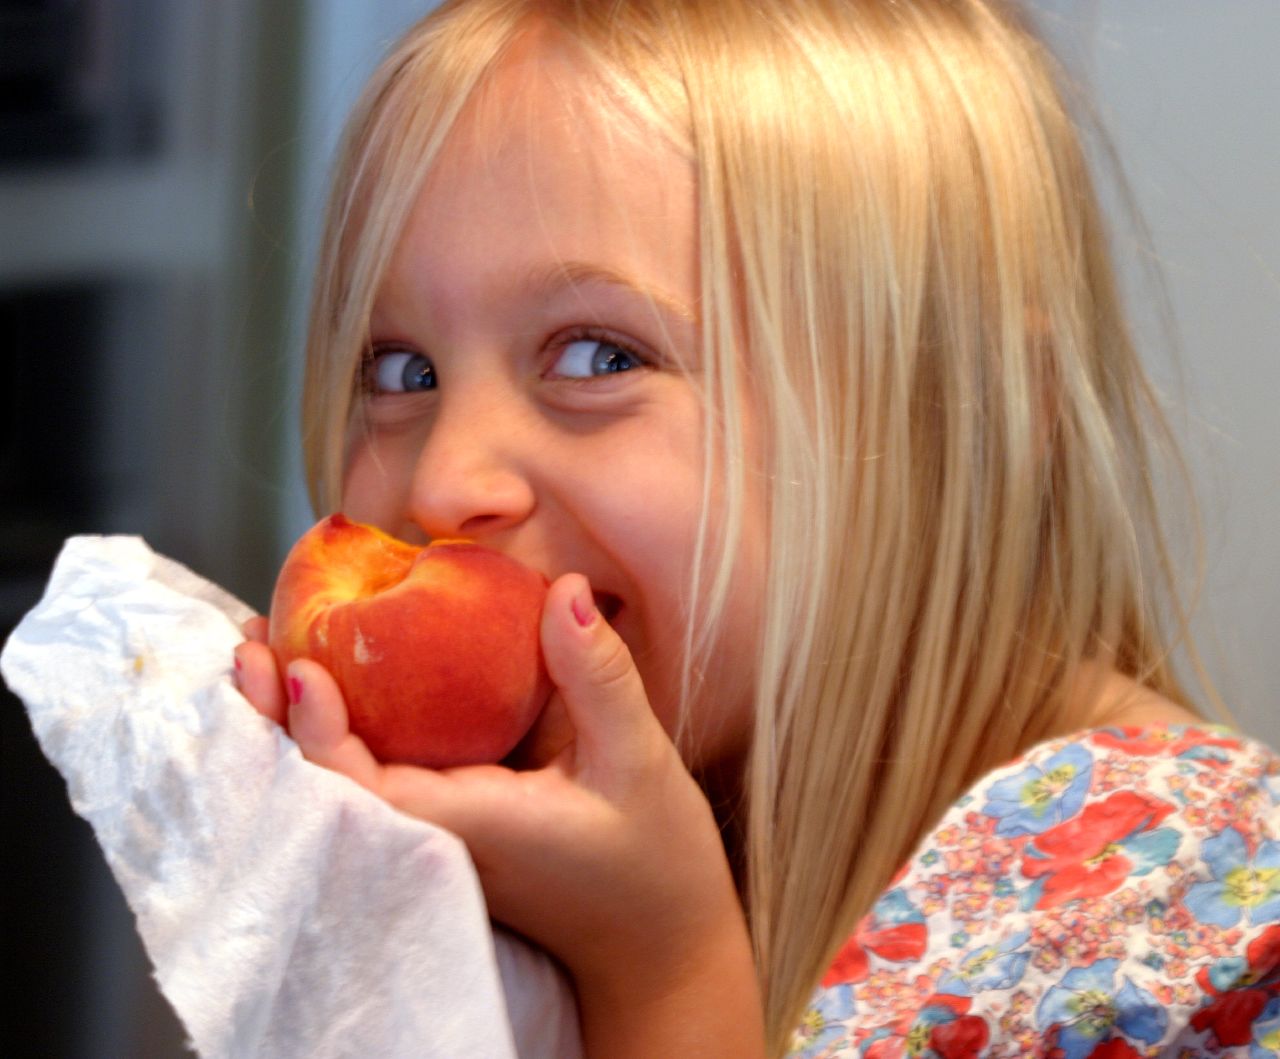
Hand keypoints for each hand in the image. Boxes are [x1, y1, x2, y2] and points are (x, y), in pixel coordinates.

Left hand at [234, 575, 763, 1057]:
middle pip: (330, 783)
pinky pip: (376, 781)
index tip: (295, 666)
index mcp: (469, 827)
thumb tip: (564, 587)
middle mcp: (435, 840)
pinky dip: (342, 733)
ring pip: (344, 783)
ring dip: (299, 724)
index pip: (365, 787)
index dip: (317, 731)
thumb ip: (599, 676)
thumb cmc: (655, 866)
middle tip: (249, 642)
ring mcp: (435, 843)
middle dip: (278, 717)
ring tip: (265, 653)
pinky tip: (337, 688)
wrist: (657, 952)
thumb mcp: (640, 760)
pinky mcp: (446, 834)